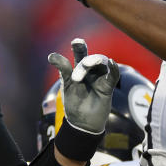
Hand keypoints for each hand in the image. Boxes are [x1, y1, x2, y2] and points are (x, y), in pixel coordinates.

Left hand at [48, 38, 119, 160]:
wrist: (83, 123)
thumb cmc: (74, 103)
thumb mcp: (67, 86)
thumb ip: (63, 71)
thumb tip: (51, 55)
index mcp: (77, 69)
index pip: (79, 53)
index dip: (76, 46)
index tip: (74, 42)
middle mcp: (89, 71)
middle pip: (87, 56)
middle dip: (82, 50)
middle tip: (76, 48)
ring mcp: (98, 78)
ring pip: (99, 63)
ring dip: (92, 61)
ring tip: (86, 65)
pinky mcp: (107, 87)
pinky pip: (113, 76)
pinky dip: (114, 69)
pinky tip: (112, 63)